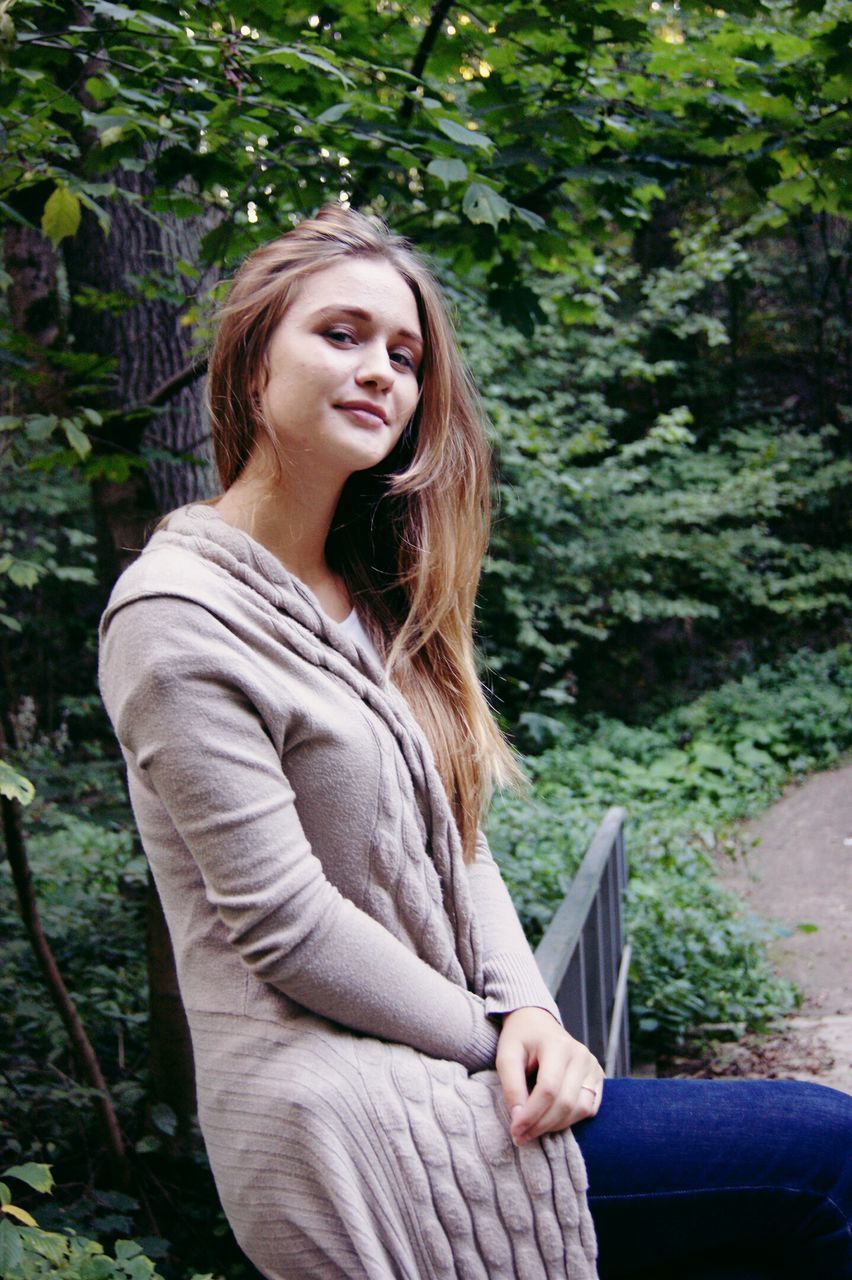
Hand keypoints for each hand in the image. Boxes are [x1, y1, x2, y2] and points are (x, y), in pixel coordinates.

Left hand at [495, 1006, 603, 1144]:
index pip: (549, 1088)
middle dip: (541, 1125)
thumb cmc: (520, 1039)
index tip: (514, 1130)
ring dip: (556, 1126)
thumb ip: (511, 1087)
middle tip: (520, 1136)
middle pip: (566, 1102)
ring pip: (581, 1110)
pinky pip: (590, 1109)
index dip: (532, 1114)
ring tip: (533, 1129)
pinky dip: (570, 1121)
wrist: (537, 1024)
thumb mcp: (506, 1056)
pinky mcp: (598, 1077)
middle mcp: (581, 1055)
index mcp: (557, 1044)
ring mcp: (593, 1066)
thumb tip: (519, 1119)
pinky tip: (550, 1119)